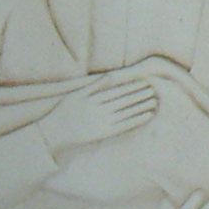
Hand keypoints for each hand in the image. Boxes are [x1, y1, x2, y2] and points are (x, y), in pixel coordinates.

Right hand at [45, 68, 162, 148]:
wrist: (55, 132)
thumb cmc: (65, 111)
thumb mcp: (77, 94)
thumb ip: (95, 85)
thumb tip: (110, 75)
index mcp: (94, 98)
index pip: (118, 91)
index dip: (132, 87)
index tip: (144, 82)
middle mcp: (100, 110)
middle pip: (124, 101)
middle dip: (139, 95)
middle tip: (153, 90)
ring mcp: (103, 122)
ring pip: (127, 112)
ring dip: (141, 106)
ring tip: (154, 101)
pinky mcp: (104, 133)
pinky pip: (124, 126)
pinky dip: (136, 120)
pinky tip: (146, 116)